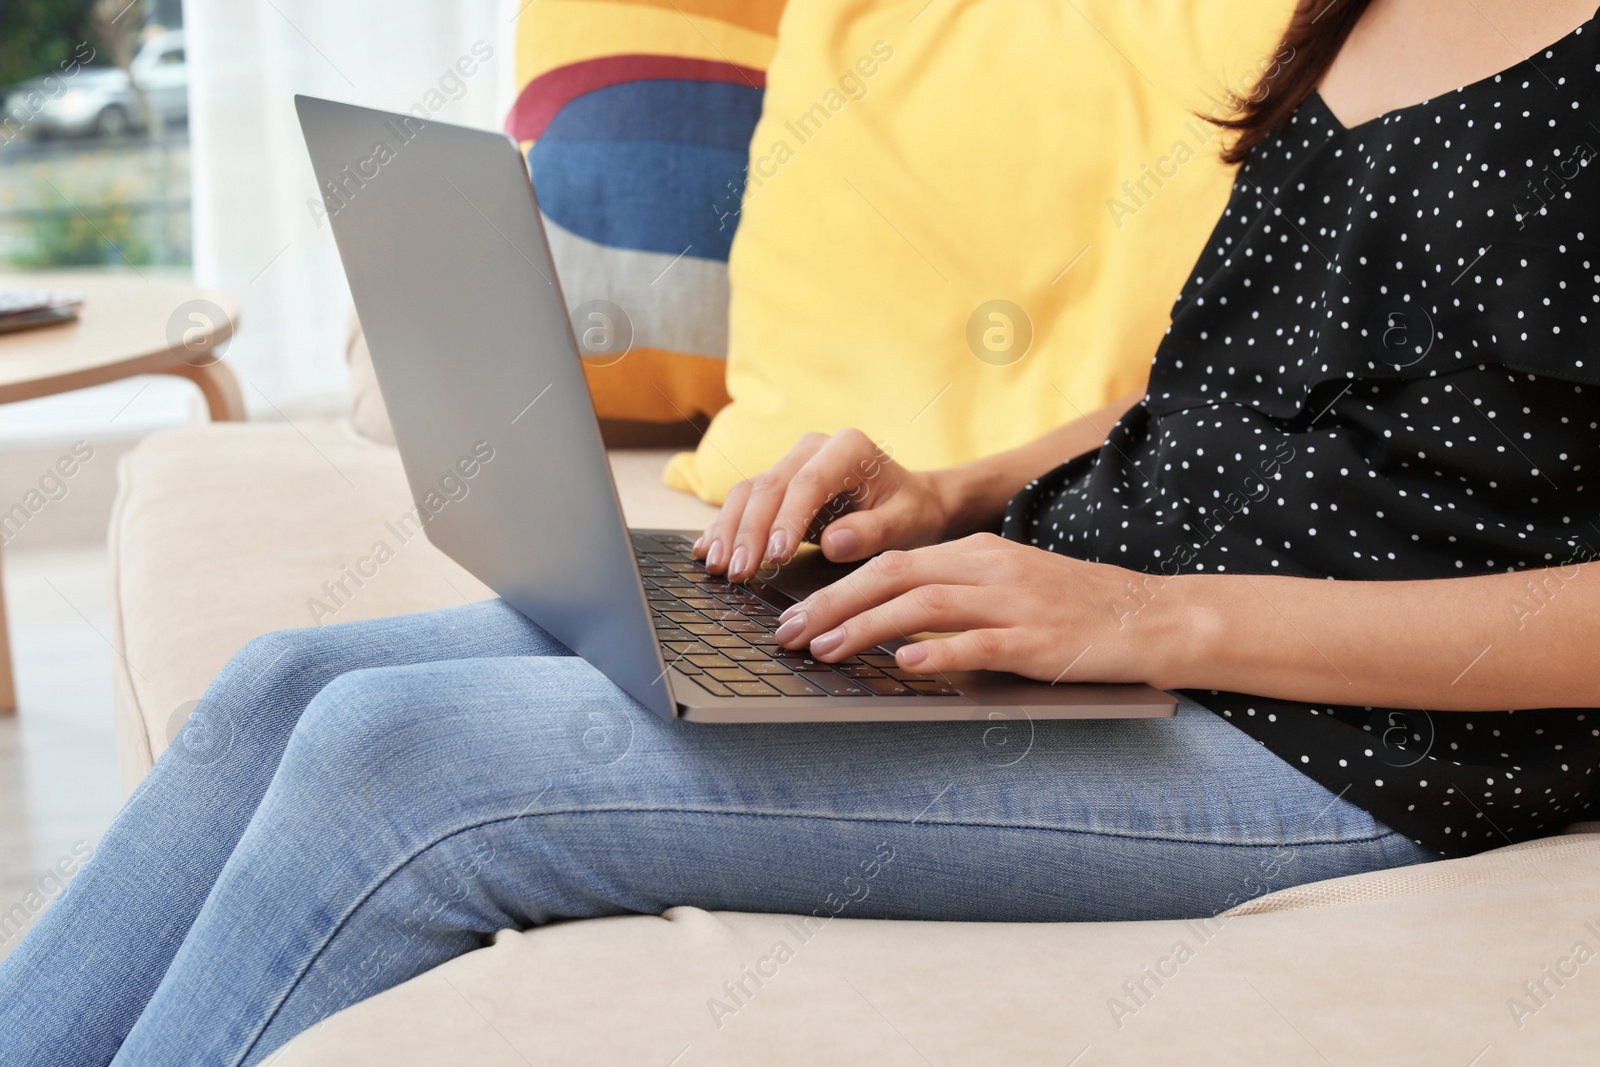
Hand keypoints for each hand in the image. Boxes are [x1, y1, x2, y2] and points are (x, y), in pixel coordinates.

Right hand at [693, 429, 958, 582]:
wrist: (910, 500)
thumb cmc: (910, 512)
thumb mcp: (906, 524)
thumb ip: (874, 532)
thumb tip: (835, 543)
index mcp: (848, 448)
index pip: (808, 483)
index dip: (788, 518)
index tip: (777, 554)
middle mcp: (813, 448)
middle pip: (770, 487)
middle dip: (750, 533)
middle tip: (738, 573)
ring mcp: (791, 463)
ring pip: (749, 493)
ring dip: (729, 531)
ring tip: (717, 568)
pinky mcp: (777, 483)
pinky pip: (744, 501)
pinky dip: (724, 527)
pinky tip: (707, 551)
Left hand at [769, 533, 1187, 683]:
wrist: (1151, 616)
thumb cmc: (1073, 608)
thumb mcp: (1007, 586)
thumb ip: (953, 597)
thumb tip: (888, 628)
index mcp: (977, 553)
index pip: (891, 561)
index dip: (836, 587)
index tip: (794, 614)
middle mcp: (990, 569)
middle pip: (895, 576)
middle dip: (833, 604)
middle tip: (788, 634)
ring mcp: (1015, 603)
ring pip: (926, 603)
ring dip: (868, 627)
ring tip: (826, 650)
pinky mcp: (1039, 640)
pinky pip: (981, 642)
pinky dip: (940, 651)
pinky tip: (906, 663)